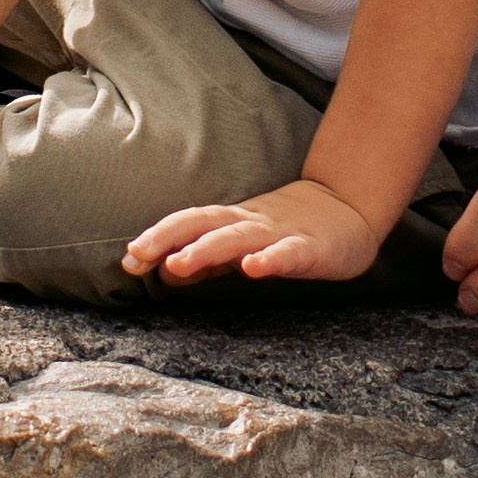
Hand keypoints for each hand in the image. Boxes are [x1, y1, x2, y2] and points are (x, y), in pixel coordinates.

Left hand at [123, 180, 383, 284]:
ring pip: (239, 238)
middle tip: (136, 255)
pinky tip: (254, 268)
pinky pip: (290, 253)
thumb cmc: (289, 232)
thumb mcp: (243, 245)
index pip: (188, 225)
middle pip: (203, 223)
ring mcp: (280, 234)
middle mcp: (250, 223)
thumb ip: (207, 259)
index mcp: (231, 223)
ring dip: (207, 249)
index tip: (128, 260)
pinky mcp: (312, 248)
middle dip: (167, 237)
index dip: (157, 238)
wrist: (349, 209)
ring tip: (180, 263)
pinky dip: (271, 258)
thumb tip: (163, 268)